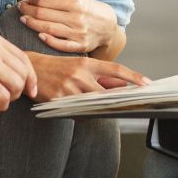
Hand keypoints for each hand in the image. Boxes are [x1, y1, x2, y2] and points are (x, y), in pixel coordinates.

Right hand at [0, 29, 37, 111]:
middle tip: (1, 97)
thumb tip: (29, 78)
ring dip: (7, 98)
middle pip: (23, 72)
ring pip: (17, 85)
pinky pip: (4, 97)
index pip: (23, 58)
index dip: (30, 77)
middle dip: (18, 90)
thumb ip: (0, 62)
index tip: (31, 91)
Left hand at [18, 0, 118, 54]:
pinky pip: (60, 45)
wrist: (107, 26)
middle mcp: (78, 17)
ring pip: (49, 29)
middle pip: (45, 14)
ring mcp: (79, 33)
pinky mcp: (80, 46)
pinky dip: (48, 40)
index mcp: (76, 2)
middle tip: (20, 9)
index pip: (47, 0)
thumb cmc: (87, 7)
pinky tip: (38, 35)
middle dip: (28, 10)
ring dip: (32, 24)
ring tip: (23, 19)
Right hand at [27, 52, 149, 102]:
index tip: (147, 83)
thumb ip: (102, 77)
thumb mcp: (80, 66)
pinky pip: (77, 113)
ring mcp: (69, 87)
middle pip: (106, 92)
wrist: (31, 68)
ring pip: (92, 104)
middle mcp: (80, 74)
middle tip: (130, 106)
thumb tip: (123, 85)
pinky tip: (82, 112)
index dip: (132, 76)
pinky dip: (83, 114)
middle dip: (117, 101)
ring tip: (104, 110)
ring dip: (100, 109)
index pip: (115, 69)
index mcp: (87, 63)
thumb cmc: (59, 67)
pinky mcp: (58, 100)